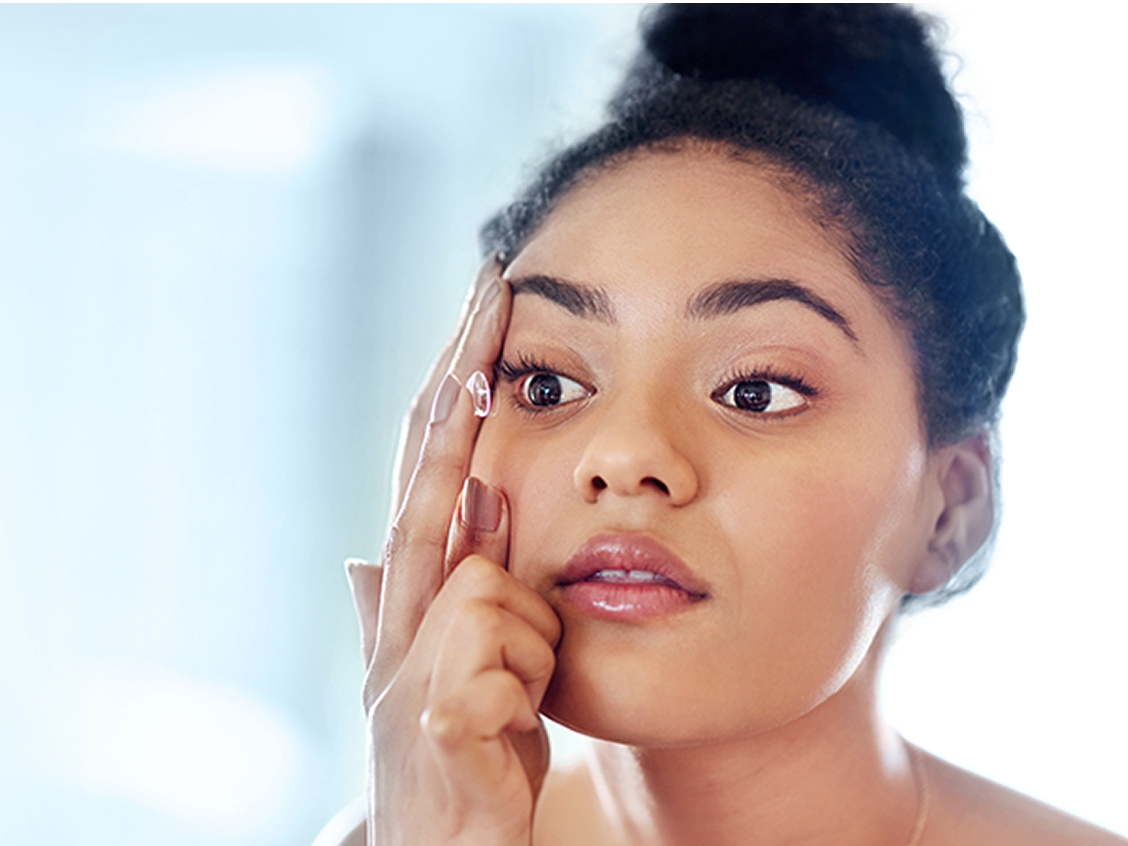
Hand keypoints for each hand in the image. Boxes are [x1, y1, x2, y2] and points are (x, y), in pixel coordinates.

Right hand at [348, 261, 561, 845]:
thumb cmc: (472, 757)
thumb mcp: (477, 669)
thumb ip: (454, 594)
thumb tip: (417, 526)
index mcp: (417, 601)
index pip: (434, 473)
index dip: (455, 393)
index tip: (488, 315)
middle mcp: (396, 620)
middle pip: (429, 477)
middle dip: (462, 379)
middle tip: (493, 288)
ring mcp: (402, 667)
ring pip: (487, 586)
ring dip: (527, 645)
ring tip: (513, 714)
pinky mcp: (434, 716)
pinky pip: (503, 662)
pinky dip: (522, 692)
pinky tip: (507, 738)